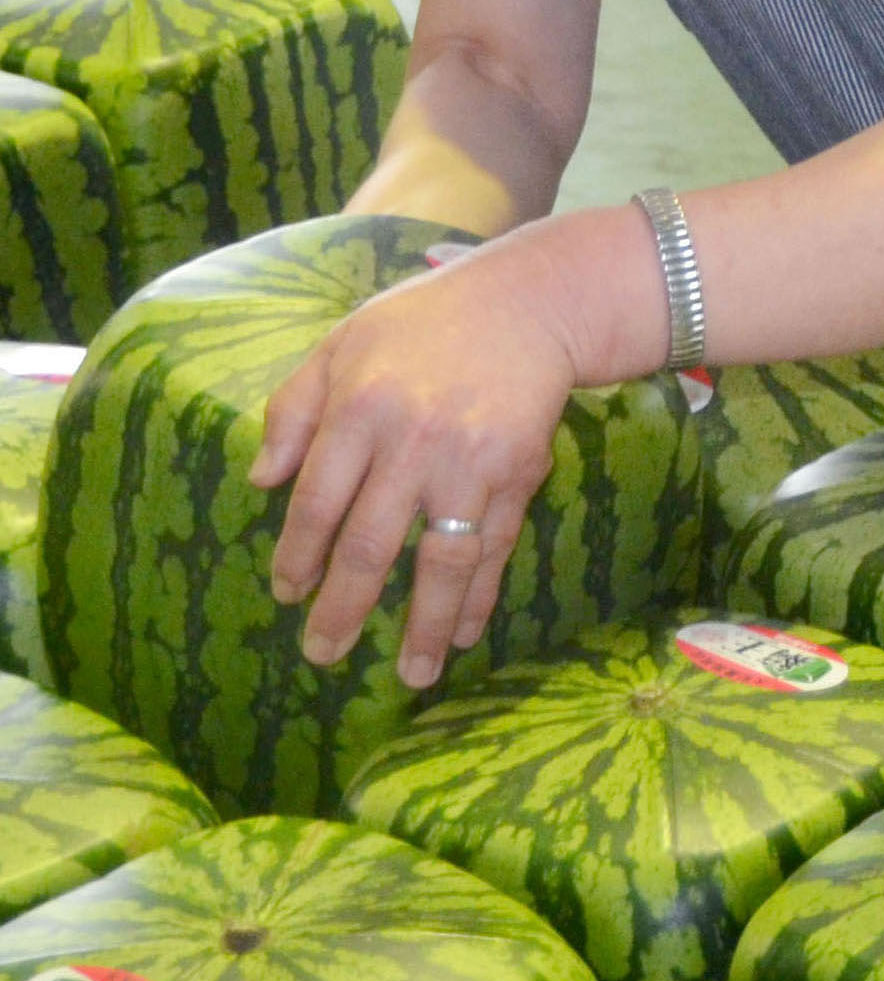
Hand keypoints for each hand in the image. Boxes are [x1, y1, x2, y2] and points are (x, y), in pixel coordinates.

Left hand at [249, 243, 588, 691]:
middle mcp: (413, 444)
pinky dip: (481, 596)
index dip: (297, 555)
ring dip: (423, 624)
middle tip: (323, 653)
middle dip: (343, 607)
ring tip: (412, 674)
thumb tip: (260, 479)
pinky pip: (496, 548)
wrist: (526, 306)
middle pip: (370, 545)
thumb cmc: (421, 324)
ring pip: (442, 560)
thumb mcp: (340, 345)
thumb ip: (294, 408)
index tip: (286, 594)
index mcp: (359, 410)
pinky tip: (464, 632)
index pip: (316, 503)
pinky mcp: (519, 474)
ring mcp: (472, 464)